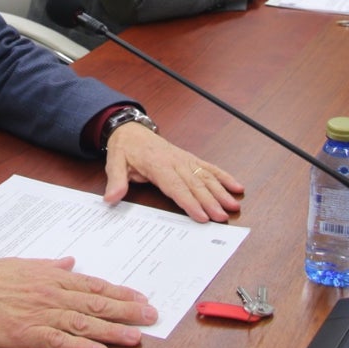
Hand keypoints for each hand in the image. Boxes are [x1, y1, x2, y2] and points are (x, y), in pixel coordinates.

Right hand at [0, 257, 156, 347]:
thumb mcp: (22, 263)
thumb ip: (49, 265)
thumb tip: (69, 262)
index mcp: (51, 276)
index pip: (93, 284)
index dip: (119, 292)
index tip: (140, 297)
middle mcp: (51, 293)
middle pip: (95, 303)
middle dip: (126, 311)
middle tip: (151, 316)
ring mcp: (39, 314)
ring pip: (83, 323)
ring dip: (111, 331)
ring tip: (136, 337)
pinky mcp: (26, 334)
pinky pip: (58, 343)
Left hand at [102, 122, 243, 222]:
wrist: (131, 130)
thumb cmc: (125, 148)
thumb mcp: (114, 163)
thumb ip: (116, 181)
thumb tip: (111, 198)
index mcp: (157, 164)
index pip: (175, 186)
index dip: (189, 202)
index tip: (201, 216)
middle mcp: (175, 161)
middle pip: (195, 184)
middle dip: (210, 201)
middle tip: (222, 217)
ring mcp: (184, 159)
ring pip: (206, 176)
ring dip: (221, 191)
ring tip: (234, 206)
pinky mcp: (190, 158)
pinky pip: (209, 167)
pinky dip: (224, 177)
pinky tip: (237, 187)